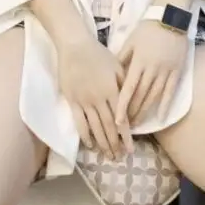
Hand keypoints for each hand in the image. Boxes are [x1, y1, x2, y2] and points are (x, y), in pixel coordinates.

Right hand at [57, 34, 133, 158]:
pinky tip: (90, 145)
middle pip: (108, 127)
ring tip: (107, 156)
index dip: (126, 136)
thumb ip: (125, 85)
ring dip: (102, 143)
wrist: (75, 46)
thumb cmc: (98, 54)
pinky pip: (79, 122)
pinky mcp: (72, 101)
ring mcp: (84, 101)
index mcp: (112, 91)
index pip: (121, 119)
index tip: (130, 149)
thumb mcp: (118, 67)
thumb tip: (132, 103)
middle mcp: (99, 99)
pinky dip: (85, 135)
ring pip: (95, 128)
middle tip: (119, 157)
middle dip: (115, 144)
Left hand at [115, 21, 187, 131]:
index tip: (117, 120)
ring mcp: (166, 71)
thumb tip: (111, 75)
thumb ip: (121, 59)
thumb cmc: (147, 29)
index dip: (122, 106)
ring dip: (145, 112)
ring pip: (154, 96)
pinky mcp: (177, 71)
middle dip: (132, 113)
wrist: (171, 18)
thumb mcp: (130, 41)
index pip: (128, 89)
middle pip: (140, 96)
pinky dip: (165, 105)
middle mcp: (152, 69)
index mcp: (139, 62)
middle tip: (125, 127)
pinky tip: (160, 118)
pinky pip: (170, 92)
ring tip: (137, 124)